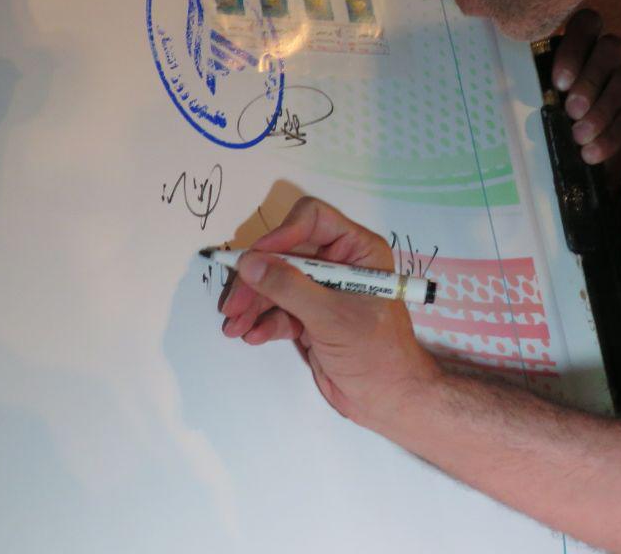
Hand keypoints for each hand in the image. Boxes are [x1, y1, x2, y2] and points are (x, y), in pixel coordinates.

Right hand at [218, 197, 441, 429]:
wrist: (388, 400)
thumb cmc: (375, 353)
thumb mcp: (331, 317)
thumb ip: (289, 287)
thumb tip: (249, 262)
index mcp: (357, 250)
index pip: (313, 220)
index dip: (281, 234)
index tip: (253, 259)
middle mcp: (339, 263)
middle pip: (285, 253)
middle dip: (257, 278)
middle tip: (232, 305)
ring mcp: (322, 291)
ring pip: (276, 283)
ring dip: (252, 304)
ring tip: (234, 328)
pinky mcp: (310, 316)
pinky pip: (278, 309)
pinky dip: (263, 321)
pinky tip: (252, 337)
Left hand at [549, 8, 620, 180]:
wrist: (582, 165)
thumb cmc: (555, 125)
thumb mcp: (544, 104)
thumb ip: (542, 93)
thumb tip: (533, 99)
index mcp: (581, 49)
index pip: (586, 24)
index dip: (574, 49)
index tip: (559, 83)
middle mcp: (610, 59)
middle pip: (611, 47)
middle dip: (590, 79)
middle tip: (572, 111)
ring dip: (601, 110)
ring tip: (579, 136)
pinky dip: (611, 136)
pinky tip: (592, 153)